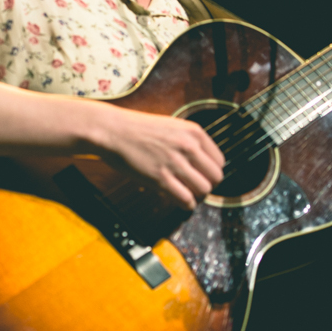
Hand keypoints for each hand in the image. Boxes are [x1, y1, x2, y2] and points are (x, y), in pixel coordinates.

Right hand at [91, 105, 225, 208]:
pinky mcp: (160, 178)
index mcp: (194, 132)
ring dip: (197, 196)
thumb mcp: (171, 126)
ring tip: (186, 194)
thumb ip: (188, 141)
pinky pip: (186, 199)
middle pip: (215, 177)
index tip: (202, 176)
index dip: (211, 172)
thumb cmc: (137, 128)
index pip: (220, 161)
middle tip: (195, 188)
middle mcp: (189, 146)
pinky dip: (186, 204)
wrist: (112, 130)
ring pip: (204, 190)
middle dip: (207, 185)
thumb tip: (200, 162)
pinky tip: (179, 201)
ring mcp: (175, 162)